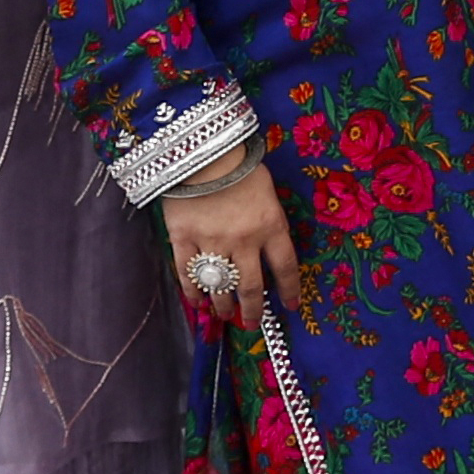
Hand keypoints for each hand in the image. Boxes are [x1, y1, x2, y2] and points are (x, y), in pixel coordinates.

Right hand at [163, 155, 302, 329]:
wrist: (201, 150)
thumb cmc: (239, 165)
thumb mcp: (267, 192)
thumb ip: (269, 221)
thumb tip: (267, 247)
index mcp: (271, 226)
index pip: (286, 268)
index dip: (289, 291)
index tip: (290, 306)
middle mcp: (244, 241)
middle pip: (251, 287)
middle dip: (252, 310)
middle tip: (251, 323)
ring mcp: (212, 242)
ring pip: (220, 286)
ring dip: (223, 305)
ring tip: (225, 315)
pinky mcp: (183, 239)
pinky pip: (187, 274)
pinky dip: (192, 291)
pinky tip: (198, 302)